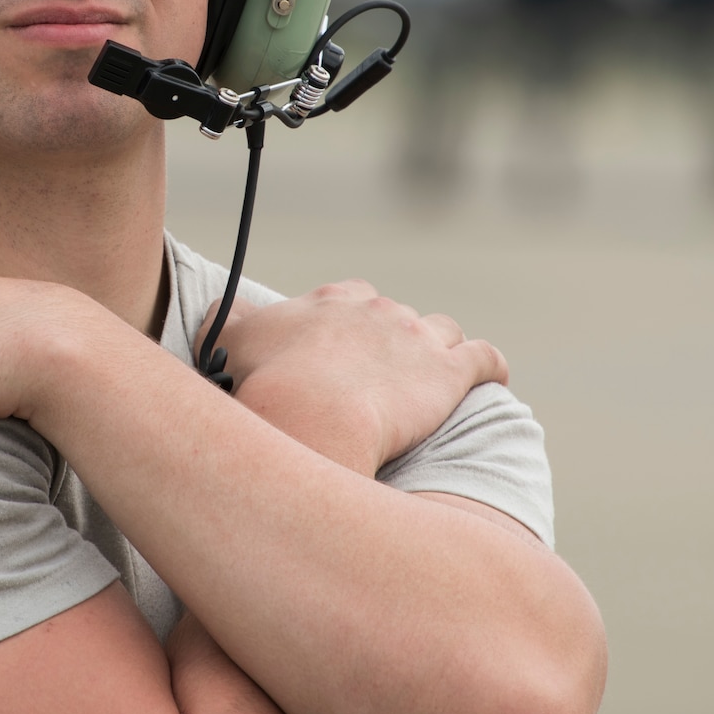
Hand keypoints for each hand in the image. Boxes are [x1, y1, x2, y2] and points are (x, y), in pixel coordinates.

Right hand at [198, 281, 506, 475]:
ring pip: (442, 332)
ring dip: (441, 351)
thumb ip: (229, 316)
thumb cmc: (266, 381)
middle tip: (381, 378)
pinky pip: (485, 358)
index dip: (352, 325)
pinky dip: (491, 367)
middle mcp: (379, 309)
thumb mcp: (231, 339)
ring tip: (436, 380)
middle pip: (396, 318)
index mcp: (332, 301)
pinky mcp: (451, 372)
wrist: (310, 413)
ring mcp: (419, 338)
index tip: (345, 351)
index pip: (351, 300)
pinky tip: (492, 379)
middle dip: (394, 342)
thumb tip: (221, 306)